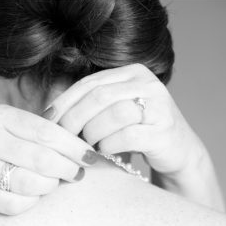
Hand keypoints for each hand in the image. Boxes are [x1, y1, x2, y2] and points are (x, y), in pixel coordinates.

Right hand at [0, 104, 97, 215]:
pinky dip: (32, 202)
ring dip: (51, 186)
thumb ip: (39, 127)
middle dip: (68, 169)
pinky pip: (16, 204)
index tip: (90, 156)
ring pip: (31, 183)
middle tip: (78, 174)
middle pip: (42, 158)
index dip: (74, 146)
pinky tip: (34, 196)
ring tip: (55, 183)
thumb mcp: (8, 128)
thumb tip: (81, 130)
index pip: (47, 132)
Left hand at [44, 63, 202, 176]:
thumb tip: (49, 114)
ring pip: (113, 114)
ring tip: (86, 146)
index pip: (90, 83)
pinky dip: (109, 145)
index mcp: (132, 73)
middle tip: (63, 137)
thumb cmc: (138, 131)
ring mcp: (159, 106)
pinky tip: (104, 152)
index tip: (48, 120)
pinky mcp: (164, 131)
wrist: (178, 151)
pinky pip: (127, 136)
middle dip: (74, 118)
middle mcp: (148, 84)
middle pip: (99, 96)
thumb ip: (91, 105)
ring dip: (93, 133)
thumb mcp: (115, 110)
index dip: (65, 102)